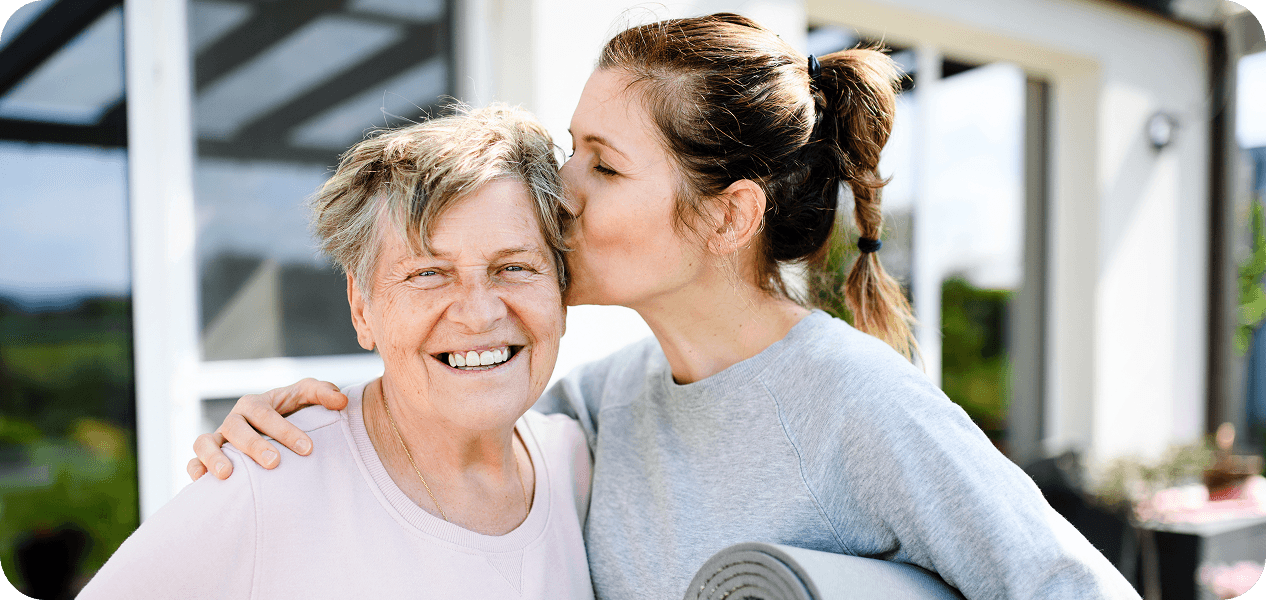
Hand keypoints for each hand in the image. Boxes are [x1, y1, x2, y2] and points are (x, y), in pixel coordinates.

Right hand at [187, 378, 347, 479]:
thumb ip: (323, 393)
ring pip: (205, 442)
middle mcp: (234, 420)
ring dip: (214, 457)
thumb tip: (342, 401)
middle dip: (254, 445)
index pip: (267, 413)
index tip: (308, 449)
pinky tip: (203, 482)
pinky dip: (194, 469)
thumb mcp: (306, 398)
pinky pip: (192, 461)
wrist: (272, 431)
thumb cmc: (291, 413)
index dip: (285, 430)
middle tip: (274, 463)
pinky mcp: (206, 458)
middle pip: (236, 428)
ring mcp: (218, 439)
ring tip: (228, 474)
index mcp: (256, 404)